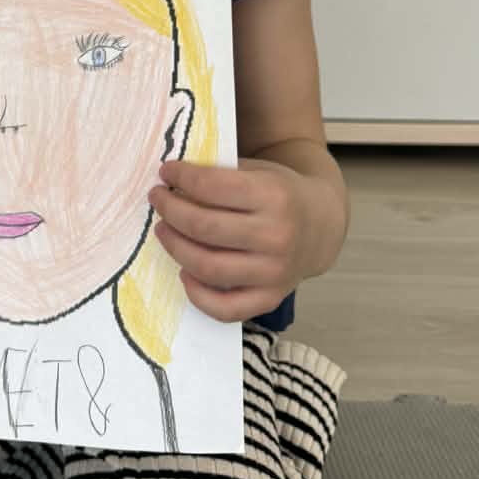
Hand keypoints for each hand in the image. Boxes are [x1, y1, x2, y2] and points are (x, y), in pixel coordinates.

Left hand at [147, 159, 345, 322]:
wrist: (321, 225)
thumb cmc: (280, 194)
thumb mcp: (258, 171)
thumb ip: (220, 175)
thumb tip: (170, 182)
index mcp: (274, 196)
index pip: (212, 187)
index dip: (181, 177)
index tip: (166, 172)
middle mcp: (277, 236)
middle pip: (204, 228)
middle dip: (170, 210)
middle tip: (158, 199)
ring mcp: (275, 273)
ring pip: (208, 267)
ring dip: (175, 247)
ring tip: (164, 230)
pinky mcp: (271, 299)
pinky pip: (225, 308)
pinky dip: (197, 294)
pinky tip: (184, 271)